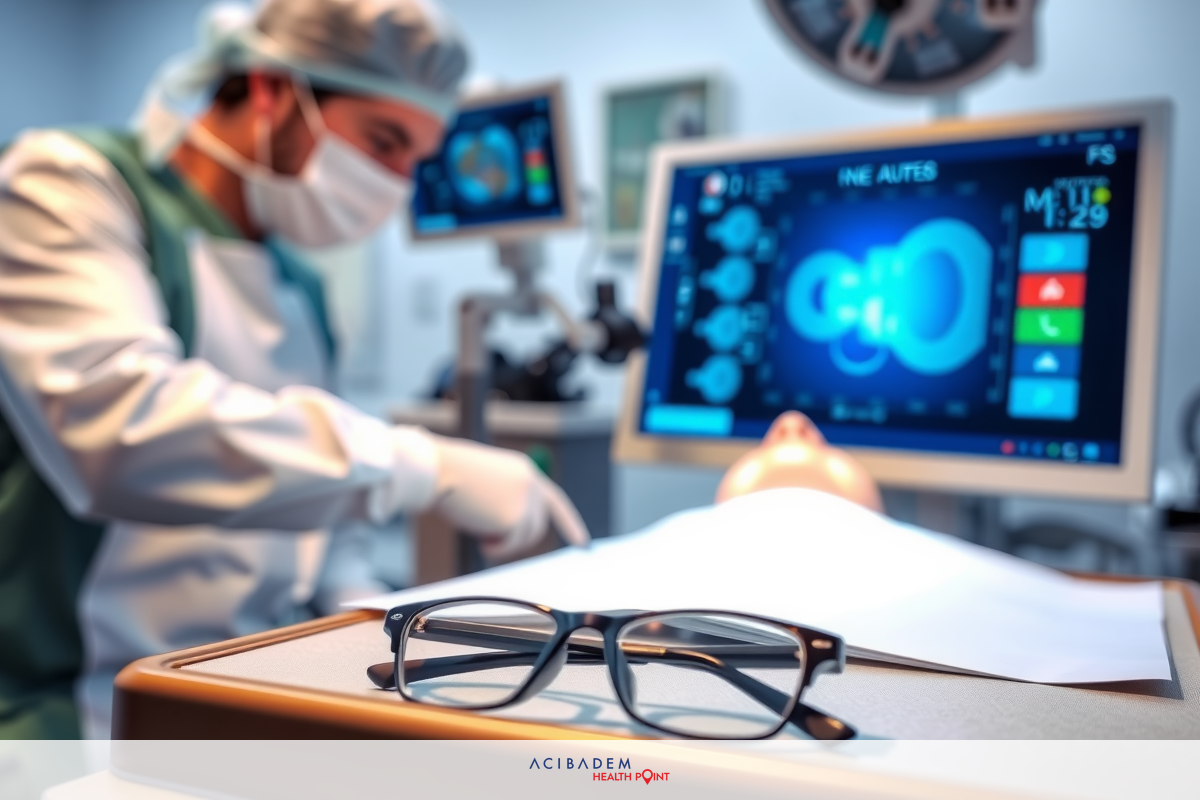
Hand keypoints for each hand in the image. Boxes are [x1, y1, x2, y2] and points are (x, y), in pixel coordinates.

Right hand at [429, 435, 590, 559]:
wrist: (437, 470)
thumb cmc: (449, 475)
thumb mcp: (487, 482)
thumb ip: (507, 499)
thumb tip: (510, 528)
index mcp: (525, 471)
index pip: (555, 501)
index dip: (569, 523)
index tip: (582, 543)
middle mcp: (531, 484)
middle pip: (538, 526)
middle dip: (516, 537)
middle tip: (487, 537)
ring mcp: (526, 500)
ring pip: (525, 538)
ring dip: (502, 542)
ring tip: (479, 530)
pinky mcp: (516, 517)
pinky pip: (510, 545)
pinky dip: (495, 547)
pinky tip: (479, 535)